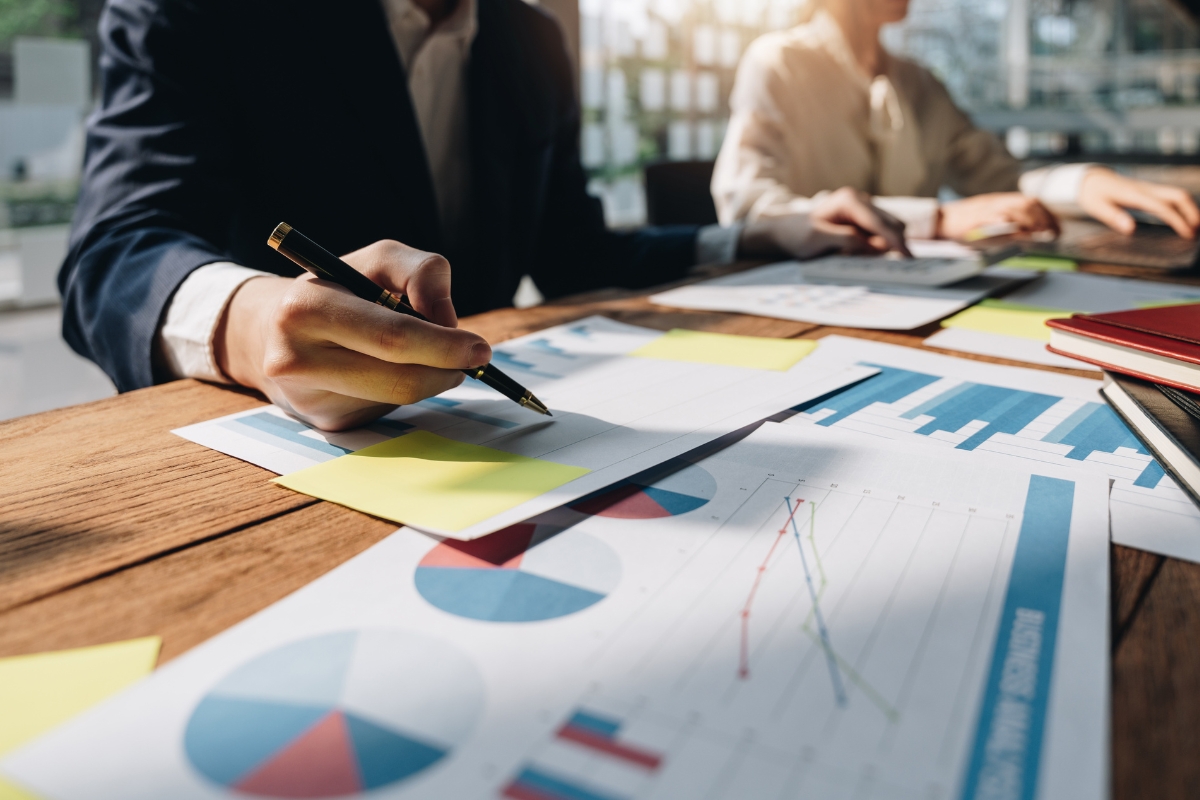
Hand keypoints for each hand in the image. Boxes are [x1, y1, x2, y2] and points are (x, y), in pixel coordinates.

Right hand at [214, 240, 491, 430]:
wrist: (271, 331)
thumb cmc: (339, 288)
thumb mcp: (376, 260)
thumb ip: (420, 272)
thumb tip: (448, 323)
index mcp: (305, 308)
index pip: (391, 337)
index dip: (444, 346)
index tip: (479, 348)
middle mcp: (295, 358)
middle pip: (399, 380)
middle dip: (446, 369)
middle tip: (472, 360)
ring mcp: (308, 398)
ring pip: (398, 399)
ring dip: (430, 379)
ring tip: (428, 357)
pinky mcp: (324, 423)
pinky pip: (386, 410)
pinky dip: (402, 390)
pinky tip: (385, 371)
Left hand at [738, 187, 910, 258]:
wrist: (786, 232)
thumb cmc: (798, 235)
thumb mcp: (818, 240)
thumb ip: (847, 240)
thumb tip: (874, 245)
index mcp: (849, 200)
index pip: (880, 223)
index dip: (895, 241)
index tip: (908, 257)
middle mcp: (860, 199)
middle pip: (892, 223)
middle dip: (892, 244)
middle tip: (878, 263)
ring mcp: (864, 208)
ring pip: (891, 228)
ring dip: (884, 245)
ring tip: (858, 256)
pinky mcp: (864, 219)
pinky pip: (882, 233)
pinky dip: (878, 245)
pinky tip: (858, 252)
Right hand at [938, 192, 1058, 239]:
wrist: (941, 221)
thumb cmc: (966, 225)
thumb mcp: (990, 220)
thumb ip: (1010, 224)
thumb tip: (1032, 235)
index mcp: (1001, 200)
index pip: (1032, 201)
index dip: (1048, 214)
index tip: (1057, 228)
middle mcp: (997, 201)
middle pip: (1028, 203)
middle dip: (1044, 218)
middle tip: (1052, 233)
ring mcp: (988, 209)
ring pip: (1016, 208)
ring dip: (1032, 221)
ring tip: (1041, 234)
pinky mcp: (977, 218)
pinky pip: (996, 217)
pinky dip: (1009, 222)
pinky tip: (1019, 230)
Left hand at [1078, 168, 1199, 238]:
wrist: (1092, 179)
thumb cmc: (1093, 194)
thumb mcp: (1096, 207)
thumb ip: (1113, 217)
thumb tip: (1130, 229)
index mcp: (1135, 195)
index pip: (1162, 207)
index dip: (1177, 220)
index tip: (1186, 234)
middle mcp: (1146, 189)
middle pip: (1178, 195)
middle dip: (1192, 212)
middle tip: (1196, 231)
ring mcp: (1150, 188)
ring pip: (1177, 194)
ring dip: (1190, 208)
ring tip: (1195, 227)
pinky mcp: (1150, 190)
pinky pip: (1171, 196)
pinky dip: (1182, 206)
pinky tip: (1184, 218)